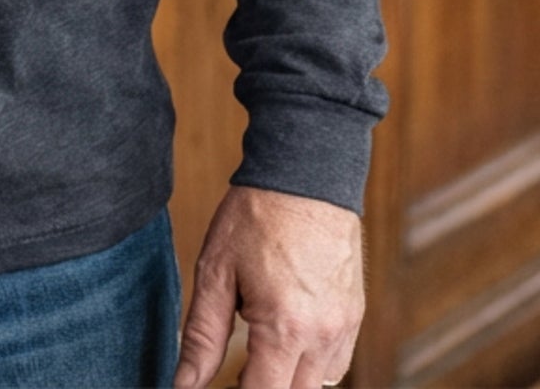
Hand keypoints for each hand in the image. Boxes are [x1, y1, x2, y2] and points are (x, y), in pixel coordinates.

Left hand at [171, 185, 364, 388]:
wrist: (304, 173)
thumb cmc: (256, 216)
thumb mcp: (215, 272)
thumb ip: (201, 337)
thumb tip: (184, 385)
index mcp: (285, 328)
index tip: (218, 385)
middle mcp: (323, 337)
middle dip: (261, 387)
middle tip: (231, 372)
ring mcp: (345, 328)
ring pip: (316, 386)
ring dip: (286, 380)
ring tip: (255, 357)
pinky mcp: (355, 316)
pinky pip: (334, 363)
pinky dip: (309, 365)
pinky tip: (284, 342)